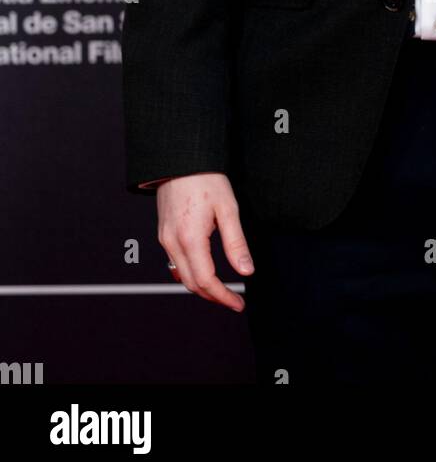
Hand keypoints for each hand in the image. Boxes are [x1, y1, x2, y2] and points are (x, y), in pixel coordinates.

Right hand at [157, 173, 253, 311]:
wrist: (180, 158)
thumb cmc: (205, 179)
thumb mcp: (228, 209)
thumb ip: (236, 243)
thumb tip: (246, 271)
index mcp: (190, 239)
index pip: (206, 281)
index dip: (223, 296)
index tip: (238, 303)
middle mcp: (173, 243)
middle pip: (191, 284)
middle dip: (213, 296)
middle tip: (234, 299)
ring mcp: (165, 239)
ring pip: (181, 276)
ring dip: (202, 287)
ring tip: (222, 289)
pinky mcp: (164, 234)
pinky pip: (175, 263)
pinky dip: (190, 273)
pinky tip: (204, 271)